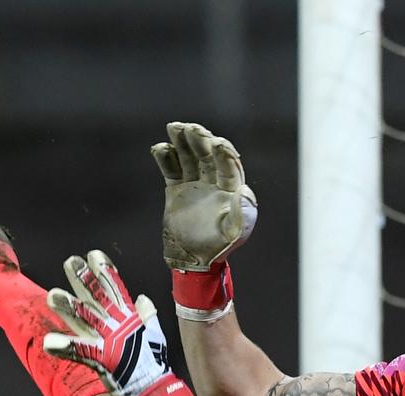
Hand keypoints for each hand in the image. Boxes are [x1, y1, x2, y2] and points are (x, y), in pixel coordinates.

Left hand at [41, 250, 171, 395]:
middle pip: (97, 297)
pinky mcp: (103, 358)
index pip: (115, 289)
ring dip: (69, 307)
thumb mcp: (153, 333)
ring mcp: (109, 339)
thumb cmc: (152, 363)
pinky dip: (65, 347)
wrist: (155, 388)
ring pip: (85, 319)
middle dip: (83, 279)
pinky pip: (80, 351)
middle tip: (70, 262)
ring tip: (51, 295)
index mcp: (128, 317)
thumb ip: (146, 315)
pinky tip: (48, 343)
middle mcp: (117, 324)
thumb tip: (143, 299)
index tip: (94, 254)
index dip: (105, 271)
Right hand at [150, 121, 257, 271]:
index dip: (223, 153)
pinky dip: (166, 158)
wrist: (194, 259)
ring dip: (182, 143)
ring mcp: (195, 184)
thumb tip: (244, 192)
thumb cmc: (219, 246)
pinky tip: (160, 148)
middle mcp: (214, 182)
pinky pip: (172, 169)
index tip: (215, 142)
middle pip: (207, 156)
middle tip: (190, 128)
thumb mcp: (234, 233)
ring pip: (189, 158)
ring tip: (174, 127)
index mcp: (231, 189)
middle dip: (200, 141)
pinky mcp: (177, 189)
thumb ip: (242, 214)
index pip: (228, 166)